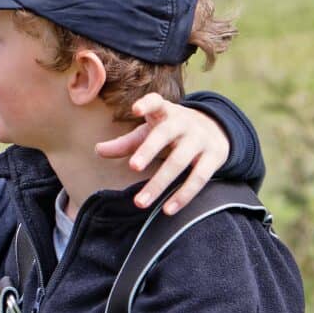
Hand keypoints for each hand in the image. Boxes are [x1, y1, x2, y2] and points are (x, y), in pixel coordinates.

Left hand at [94, 94, 228, 213]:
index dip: (147, 104)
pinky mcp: (214, 157)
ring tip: (139, 202)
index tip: (136, 109)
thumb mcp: (150, 132)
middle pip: (165, 135)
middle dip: (149, 150)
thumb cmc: (171, 132)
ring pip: (179, 161)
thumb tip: (98, 150)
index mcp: (165, 113)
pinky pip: (198, 178)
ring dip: (159, 183)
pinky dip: (183, 195)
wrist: (216, 128)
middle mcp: (184, 123)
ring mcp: (200, 139)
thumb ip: (126, 143)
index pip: (156, 102)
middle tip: (133, 167)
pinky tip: (167, 210)